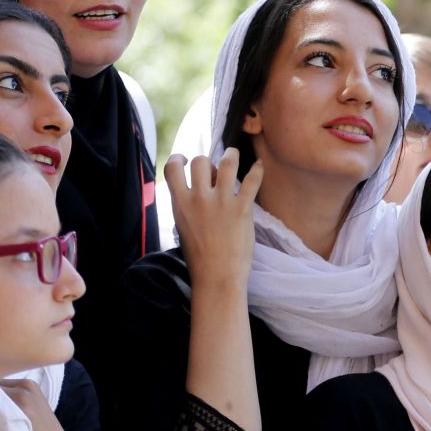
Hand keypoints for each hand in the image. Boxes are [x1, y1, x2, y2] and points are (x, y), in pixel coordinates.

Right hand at [165, 148, 262, 288]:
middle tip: (215, 170)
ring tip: (234, 156)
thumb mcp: (183, 227)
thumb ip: (187, 206)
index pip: (171, 168)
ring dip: (231, 155)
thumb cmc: (199, 257)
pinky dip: (257, 170)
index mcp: (180, 203)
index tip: (185, 160)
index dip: (178, 159)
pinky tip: (259, 166)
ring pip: (227, 162)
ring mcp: (221, 201)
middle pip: (201, 161)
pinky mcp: (242, 208)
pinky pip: (252, 180)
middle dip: (208, 161)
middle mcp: (199, 198)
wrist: (216, 275)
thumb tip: (195, 190)